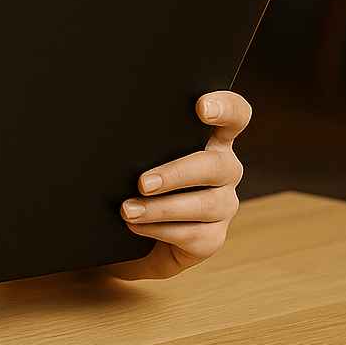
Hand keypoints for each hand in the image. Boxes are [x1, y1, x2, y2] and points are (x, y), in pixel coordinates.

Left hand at [103, 90, 250, 280]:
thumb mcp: (141, 152)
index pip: (235, 114)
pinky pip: (193, 234)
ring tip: (128, 210)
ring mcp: (223, 203)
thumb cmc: (138, 177)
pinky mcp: (214, 237)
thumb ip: (142, 138)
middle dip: (177, 174)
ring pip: (203, 204)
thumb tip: (110, 129)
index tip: (200, 108)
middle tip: (143, 182)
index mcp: (210, 138)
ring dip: (161, 208)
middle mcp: (224, 168)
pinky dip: (159, 230)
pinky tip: (135, 225)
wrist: (139, 232)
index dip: (225, 107)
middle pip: (215, 166)